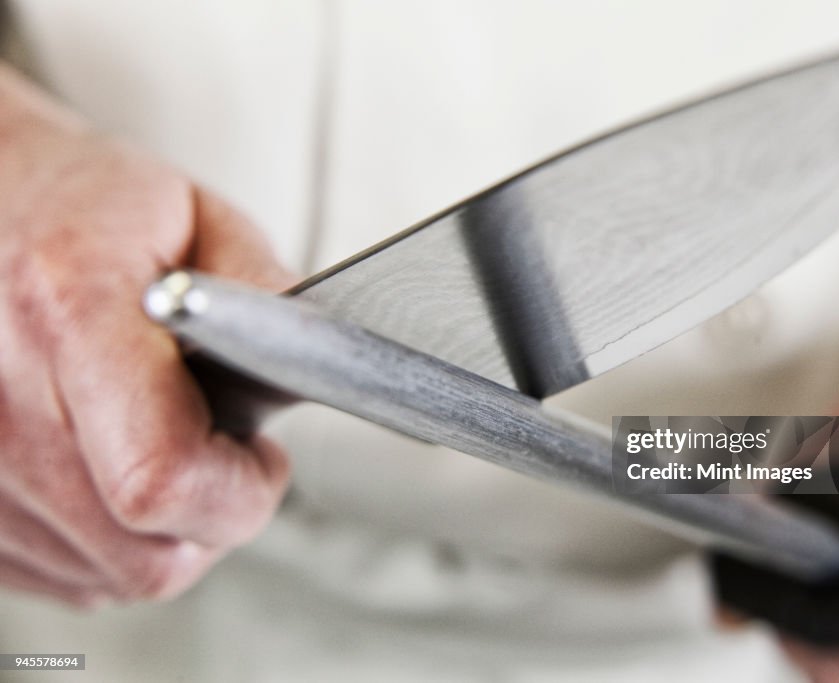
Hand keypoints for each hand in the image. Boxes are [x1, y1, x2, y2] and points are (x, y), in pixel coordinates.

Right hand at [0, 63, 292, 605]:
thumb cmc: (86, 207)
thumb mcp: (197, 218)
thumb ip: (268, 293)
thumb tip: (324, 361)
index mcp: (66, 312)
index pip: (163, 476)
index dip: (238, 489)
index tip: (261, 455)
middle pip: (145, 553)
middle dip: (215, 515)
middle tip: (223, 448)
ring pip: (109, 576)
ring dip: (162, 531)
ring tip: (160, 441)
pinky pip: (63, 575)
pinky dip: (107, 540)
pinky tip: (110, 466)